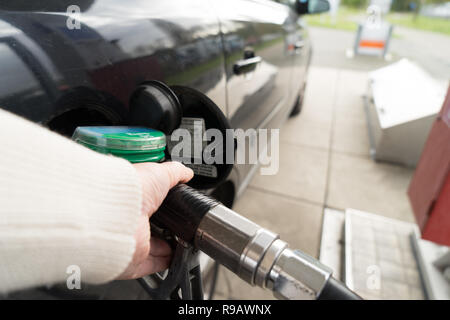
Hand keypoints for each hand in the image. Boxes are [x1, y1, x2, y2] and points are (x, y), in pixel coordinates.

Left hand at [116, 161, 192, 279]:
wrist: (119, 212)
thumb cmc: (132, 189)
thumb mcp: (159, 172)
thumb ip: (175, 173)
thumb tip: (186, 173)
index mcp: (131, 197)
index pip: (146, 202)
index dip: (161, 204)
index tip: (173, 205)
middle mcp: (128, 220)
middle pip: (148, 225)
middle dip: (164, 226)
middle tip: (179, 225)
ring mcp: (130, 240)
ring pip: (149, 247)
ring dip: (165, 246)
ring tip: (181, 242)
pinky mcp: (132, 259)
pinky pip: (149, 264)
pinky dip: (162, 262)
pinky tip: (174, 257)